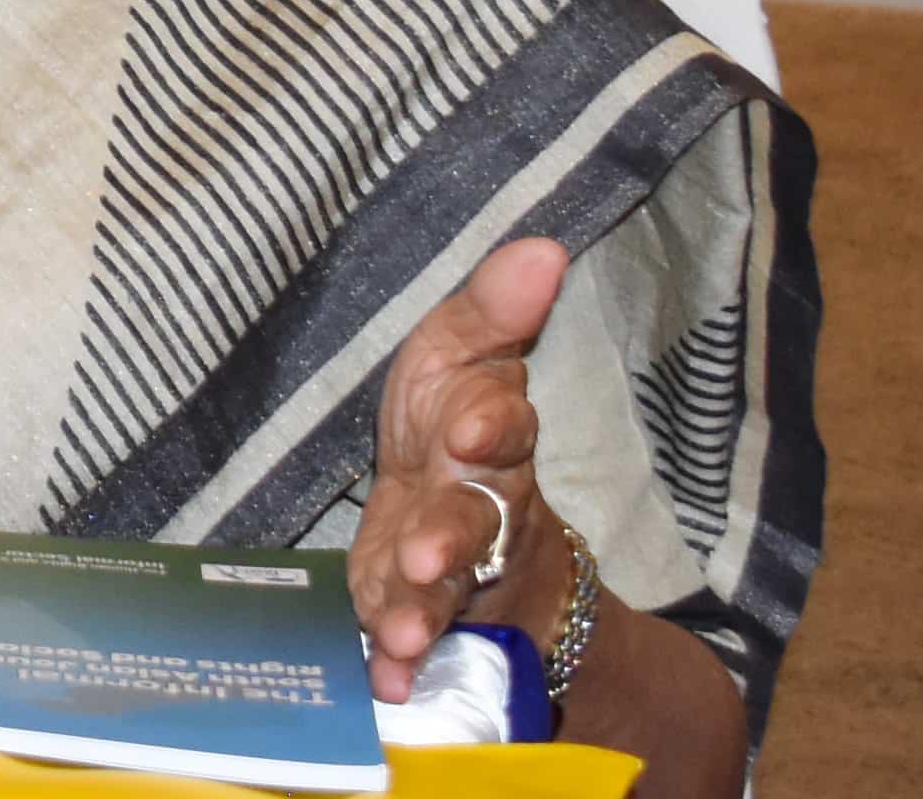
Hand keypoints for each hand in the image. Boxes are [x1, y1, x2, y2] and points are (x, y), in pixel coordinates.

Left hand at [347, 234, 566, 693]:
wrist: (484, 538)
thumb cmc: (456, 427)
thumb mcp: (462, 357)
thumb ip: (493, 312)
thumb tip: (543, 244)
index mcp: (489, 434)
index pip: (499, 423)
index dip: (489, 424)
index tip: (469, 424)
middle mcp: (484, 506)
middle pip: (474, 520)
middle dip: (450, 538)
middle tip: (423, 554)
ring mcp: (460, 571)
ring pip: (447, 592)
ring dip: (420, 611)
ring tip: (395, 634)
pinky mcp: (427, 616)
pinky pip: (415, 643)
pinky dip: (397, 662)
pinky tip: (380, 678)